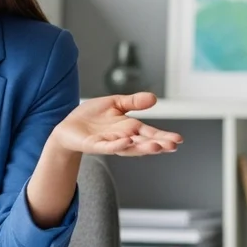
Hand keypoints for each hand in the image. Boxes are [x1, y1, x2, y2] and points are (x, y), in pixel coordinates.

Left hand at [47, 92, 182, 155]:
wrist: (68, 126)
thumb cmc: (91, 116)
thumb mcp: (115, 104)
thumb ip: (133, 102)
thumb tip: (154, 98)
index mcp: (129, 128)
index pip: (150, 133)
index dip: (163, 136)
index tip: (178, 139)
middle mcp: (123, 138)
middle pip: (144, 142)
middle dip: (159, 144)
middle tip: (173, 145)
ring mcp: (110, 143)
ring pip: (130, 148)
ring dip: (143, 148)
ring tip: (157, 146)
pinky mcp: (96, 145)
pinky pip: (109, 147)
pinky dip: (118, 145)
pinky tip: (127, 141)